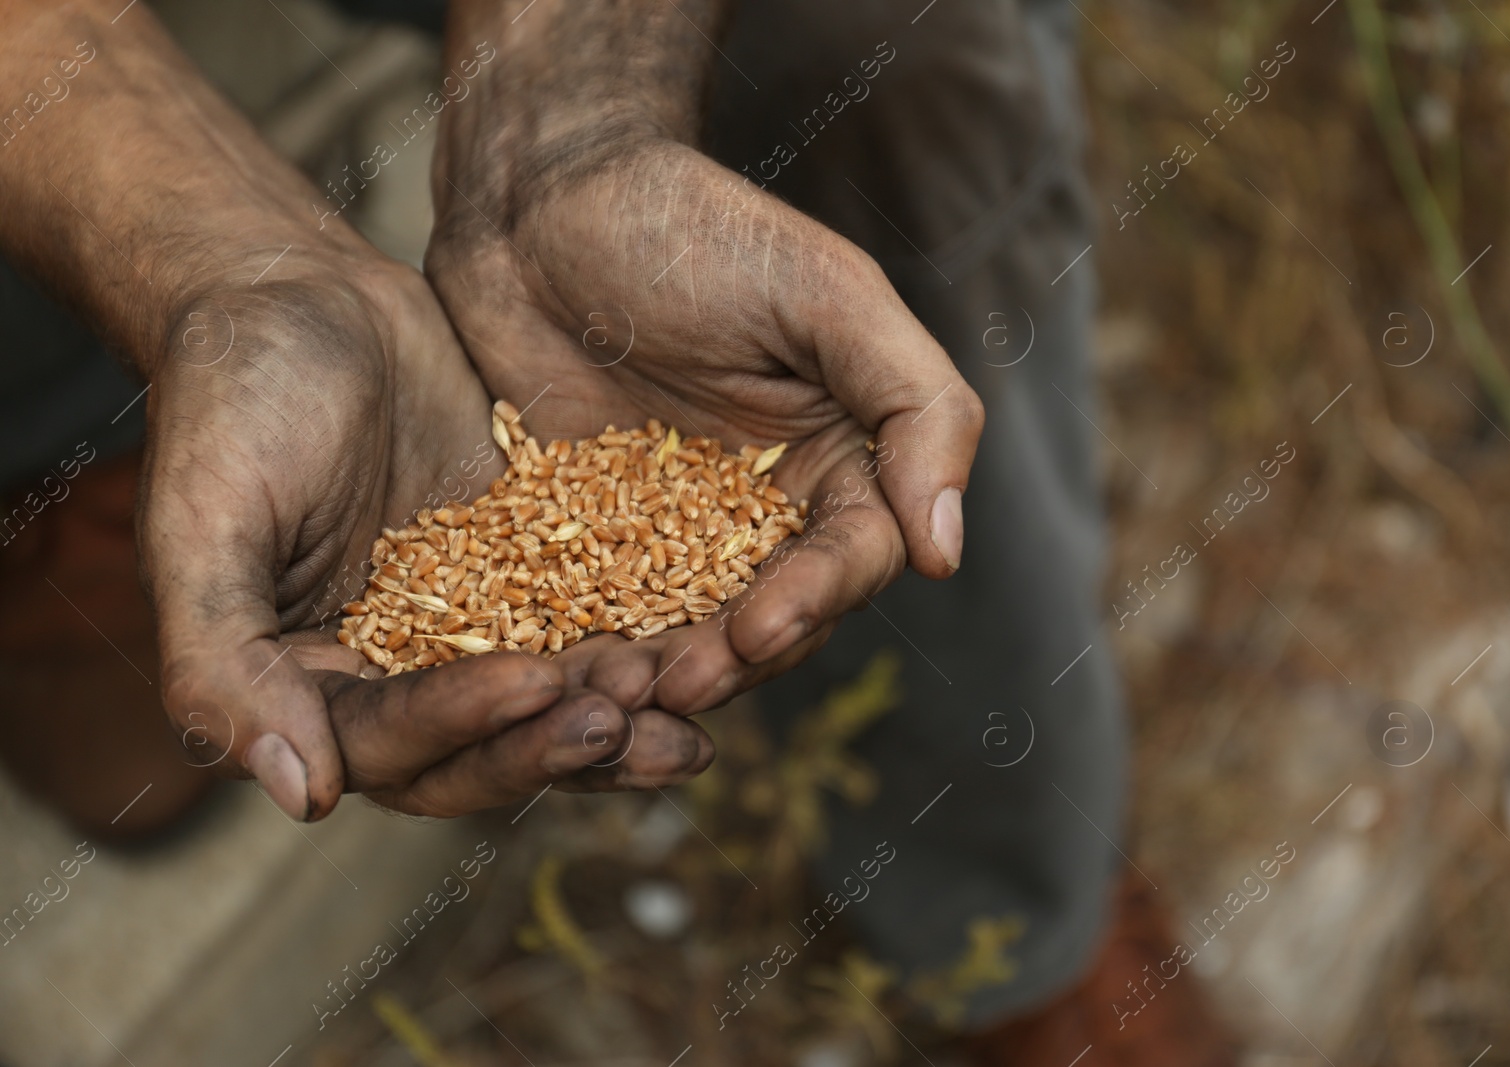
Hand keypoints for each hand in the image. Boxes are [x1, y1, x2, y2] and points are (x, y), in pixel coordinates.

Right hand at [142, 246, 714, 818]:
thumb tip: (301, 797)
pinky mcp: (531, 571)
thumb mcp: (205, 524)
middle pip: (481, 750)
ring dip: (614, 721)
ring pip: (549, 704)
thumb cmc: (232, 398)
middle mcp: (392, 674)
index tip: (528, 685)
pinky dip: (644, 644)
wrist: (301, 293)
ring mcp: (468, 626)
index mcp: (308, 685)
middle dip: (551, 744)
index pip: (388, 746)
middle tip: (623, 720)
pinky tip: (709, 650)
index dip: (459, 727)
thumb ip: (221, 661)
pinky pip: (591, 623)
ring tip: (684, 718)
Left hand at [429, 119, 983, 716]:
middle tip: (677, 686)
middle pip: (777, 613)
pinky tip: (558, 676)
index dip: (815, 600)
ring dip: (663, 669)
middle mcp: (767, 506)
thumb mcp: (830, 294)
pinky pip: (597, 609)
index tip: (760, 630)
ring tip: (617, 696)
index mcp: (841, 457)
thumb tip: (946, 553)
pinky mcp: (585, 535)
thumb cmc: (696, 227)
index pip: (854, 555)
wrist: (543, 197)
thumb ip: (916, 408)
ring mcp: (673, 528)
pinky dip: (588, 647)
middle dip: (736, 657)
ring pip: (689, 628)